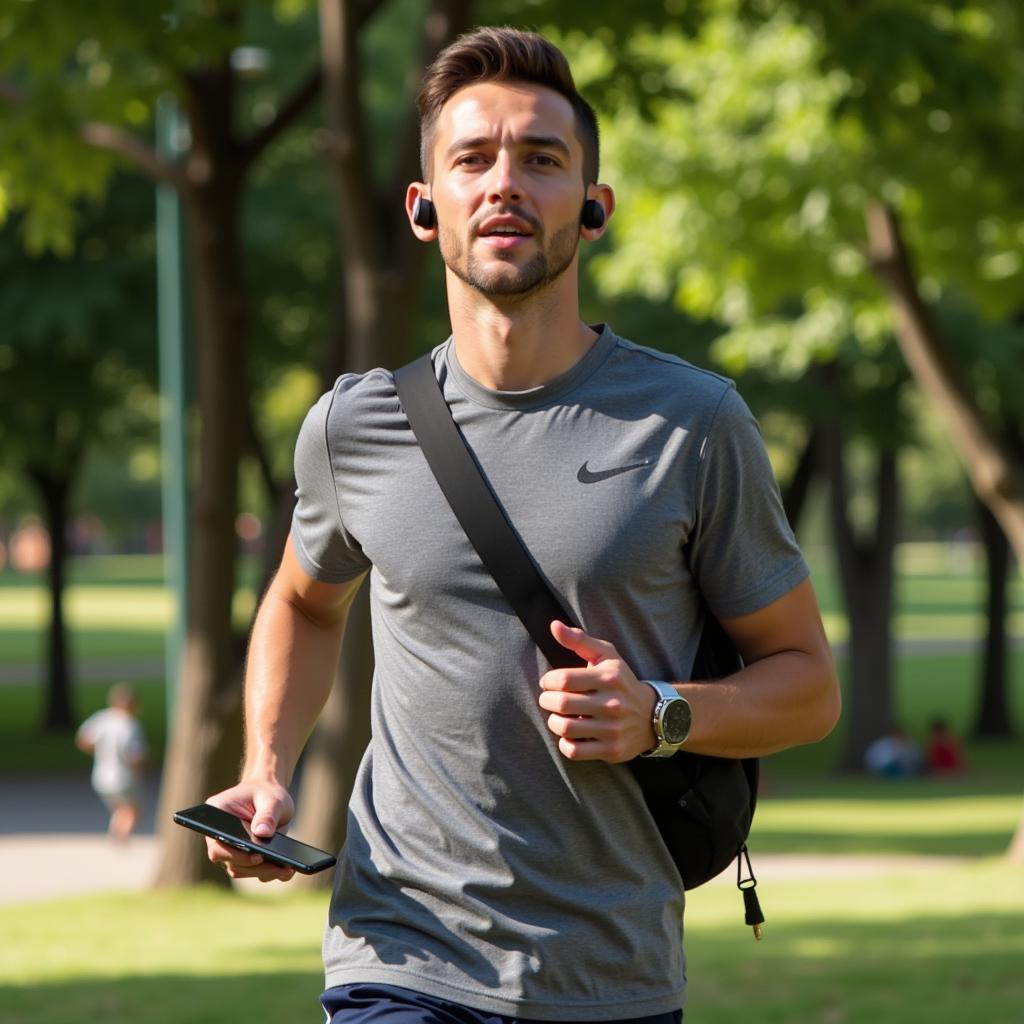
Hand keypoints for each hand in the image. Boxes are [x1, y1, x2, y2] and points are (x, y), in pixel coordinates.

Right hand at [205, 779, 296, 882]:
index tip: (258, 856)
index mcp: (217, 815)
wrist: (270, 797)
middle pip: (231, 861)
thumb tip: (263, 833)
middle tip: (280, 867)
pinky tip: (287, 871)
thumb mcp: (271, 799)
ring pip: (242, 870)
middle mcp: (219, 837)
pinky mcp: (244, 859)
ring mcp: (230, 849)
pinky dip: (270, 873)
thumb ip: (268, 814)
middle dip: (256, 867)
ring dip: (264, 872)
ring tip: (288, 870)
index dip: (235, 854)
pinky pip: (253, 872)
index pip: (218, 843)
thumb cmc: (267, 793)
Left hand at [538, 621, 657, 762]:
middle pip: (562, 704)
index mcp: (609, 677)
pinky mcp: (612, 750)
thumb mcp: (606, 655)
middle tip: (549, 699)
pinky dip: (565, 743)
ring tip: (558, 716)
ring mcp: (613, 729)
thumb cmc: (621, 682)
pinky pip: (575, 751)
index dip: (548, 681)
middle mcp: (613, 703)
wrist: (653, 716)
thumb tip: (553, 625)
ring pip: (565, 728)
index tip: (549, 682)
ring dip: (554, 722)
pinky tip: (569, 734)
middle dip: (547, 701)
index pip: (564, 679)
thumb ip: (579, 639)